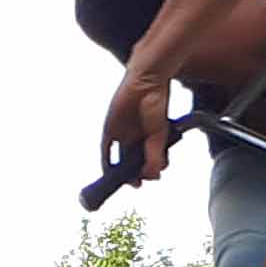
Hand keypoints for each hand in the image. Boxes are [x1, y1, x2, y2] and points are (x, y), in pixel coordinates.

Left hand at [103, 64, 177, 185]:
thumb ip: (155, 157)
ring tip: (126, 181)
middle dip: (135, 175)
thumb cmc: (156, 104)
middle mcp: (136, 139)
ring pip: (120, 160)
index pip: (148, 162)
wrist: (145, 83)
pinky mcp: (110, 130)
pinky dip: (107, 162)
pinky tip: (108, 172)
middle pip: (133, 164)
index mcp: (150, 139)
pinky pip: (106, 150)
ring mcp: (122, 135)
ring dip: (121, 172)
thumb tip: (152, 176)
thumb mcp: (159, 136)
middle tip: (136, 183)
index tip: (148, 180)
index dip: (148, 173)